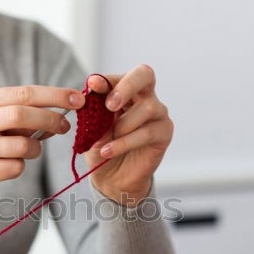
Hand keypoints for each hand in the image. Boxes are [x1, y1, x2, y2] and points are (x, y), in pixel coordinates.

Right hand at [0, 86, 85, 205]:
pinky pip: (14, 168)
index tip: (76, 99)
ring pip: (23, 146)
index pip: (22, 93)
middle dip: (51, 120)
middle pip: (22, 114)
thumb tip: (58, 113)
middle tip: (65, 126)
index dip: (54, 95)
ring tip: (28, 151)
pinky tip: (6, 166)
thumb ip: (14, 114)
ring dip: (35, 150)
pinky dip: (19, 167)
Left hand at [85, 65, 173, 206]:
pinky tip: (108, 151)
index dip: (107, 79)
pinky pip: (147, 132)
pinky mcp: (164, 133)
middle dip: (126, 86)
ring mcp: (157, 114)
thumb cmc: (102, 148)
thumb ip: (93, 114)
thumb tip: (89, 99)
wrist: (112, 178)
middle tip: (110, 105)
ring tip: (106, 143)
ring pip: (147, 108)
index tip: (92, 85)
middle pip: (144, 75)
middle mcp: (144, 97)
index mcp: (124, 92)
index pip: (119, 77)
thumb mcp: (91, 130)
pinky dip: (124, 142)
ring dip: (123, 125)